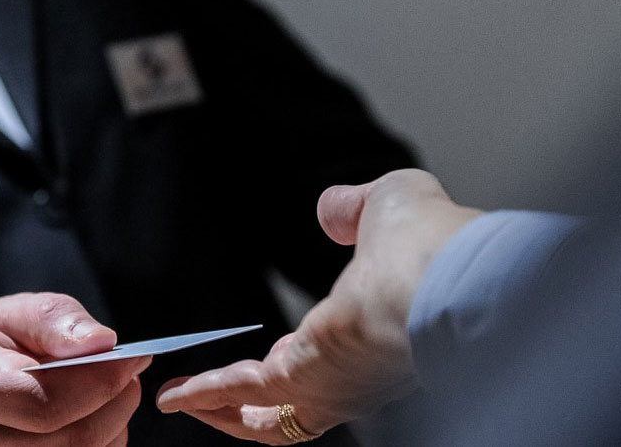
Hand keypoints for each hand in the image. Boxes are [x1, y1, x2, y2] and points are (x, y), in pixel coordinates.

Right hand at [0, 293, 149, 446]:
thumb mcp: (2, 314)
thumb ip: (51, 319)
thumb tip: (103, 342)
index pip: (40, 400)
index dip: (98, 383)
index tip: (130, 357)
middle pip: (65, 442)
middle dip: (113, 406)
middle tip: (129, 375)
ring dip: (108, 431)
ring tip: (104, 398)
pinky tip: (86, 424)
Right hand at [156, 169, 480, 442]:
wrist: (446, 274)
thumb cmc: (433, 242)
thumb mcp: (386, 204)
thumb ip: (354, 208)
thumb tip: (333, 208)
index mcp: (376, 336)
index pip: (329, 362)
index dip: (295, 359)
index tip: (269, 355)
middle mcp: (356, 374)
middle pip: (294, 407)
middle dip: (246, 403)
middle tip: (202, 396)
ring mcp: (332, 386)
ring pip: (266, 416)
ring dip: (217, 406)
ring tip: (175, 398)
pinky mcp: (306, 381)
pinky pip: (246, 396)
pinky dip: (207, 395)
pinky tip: (175, 393)